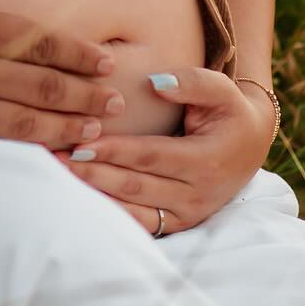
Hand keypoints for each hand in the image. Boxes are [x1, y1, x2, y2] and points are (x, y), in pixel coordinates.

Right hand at [0, 0, 125, 146]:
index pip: (37, 39)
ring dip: (64, 127)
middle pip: (41, 85)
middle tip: (119, 103)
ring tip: (96, 133)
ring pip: (21, 120)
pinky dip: (21, 148)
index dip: (77, 53)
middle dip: (85, 96)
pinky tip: (42, 154)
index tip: (106, 60)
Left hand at [60, 65, 274, 234]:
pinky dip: (111, 215)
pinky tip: (81, 200)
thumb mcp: (220, 89)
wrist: (250, 144)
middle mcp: (197, 194)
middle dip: (93, 174)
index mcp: (205, 161)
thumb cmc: (228, 111)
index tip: (80, 143)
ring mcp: (188, 214)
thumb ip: (191, 82)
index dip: (115, 151)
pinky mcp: (179, 224)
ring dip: (96, 196)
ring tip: (59, 179)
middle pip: (136, 186)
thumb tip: (156, 81)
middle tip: (54, 161)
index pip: (151, 156)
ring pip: (135, 211)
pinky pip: (141, 224)